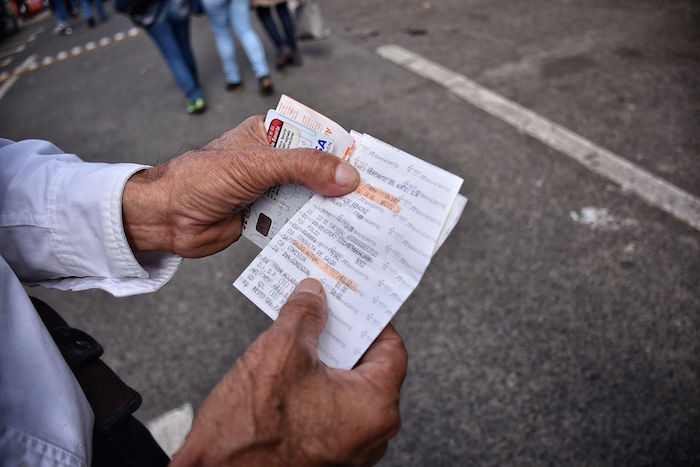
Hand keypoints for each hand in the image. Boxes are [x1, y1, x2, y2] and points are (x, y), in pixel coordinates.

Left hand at [122, 116, 359, 256]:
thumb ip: (303, 167)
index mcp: (270, 136)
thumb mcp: (257, 165)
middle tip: (373, 204)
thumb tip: (348, 177)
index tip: (372, 170)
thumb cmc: (203, 178)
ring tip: (361, 226)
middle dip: (340, 188)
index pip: (316, 139)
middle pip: (317, 173)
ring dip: (328, 212)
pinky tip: (332, 241)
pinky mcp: (265, 218)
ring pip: (309, 200)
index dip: (344, 153)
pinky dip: (310, 231)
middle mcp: (273, 162)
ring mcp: (270, 191)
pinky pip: (295, 223)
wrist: (166, 218)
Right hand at [170, 279, 407, 466]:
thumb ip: (304, 316)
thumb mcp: (279, 352)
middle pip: (366, 368)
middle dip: (340, 336)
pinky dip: (312, 387)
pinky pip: (327, 411)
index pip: (390, 347)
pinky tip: (286, 371)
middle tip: (318, 312)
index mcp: (374, 407)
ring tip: (296, 338)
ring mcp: (346, 450)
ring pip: (344, 390)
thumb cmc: (249, 433)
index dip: (367, 317)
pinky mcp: (322, 457)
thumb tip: (313, 295)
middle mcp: (369, 434)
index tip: (349, 300)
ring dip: (322, 361)